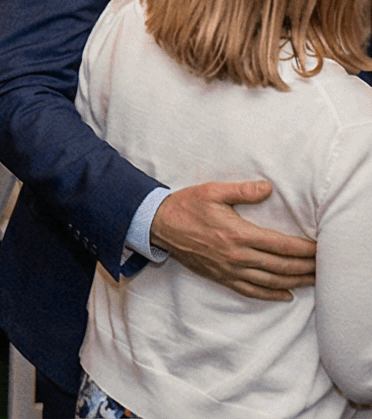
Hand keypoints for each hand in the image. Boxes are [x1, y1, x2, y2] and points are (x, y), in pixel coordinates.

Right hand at [150, 180, 315, 299]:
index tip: (320, 248)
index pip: (282, 245)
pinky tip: (286, 294)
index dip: (305, 249)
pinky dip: (271, 294)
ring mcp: (229, 270)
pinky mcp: (221, 277)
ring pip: (271, 281)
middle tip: (325, 266)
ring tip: (314, 280)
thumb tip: (268, 189)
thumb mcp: (212, 191)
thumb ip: (242, 190)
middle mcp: (237, 256)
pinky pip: (251, 291)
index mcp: (238, 234)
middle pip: (282, 266)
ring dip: (295, 282)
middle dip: (307, 267)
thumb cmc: (186, 206)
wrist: (158, 224)